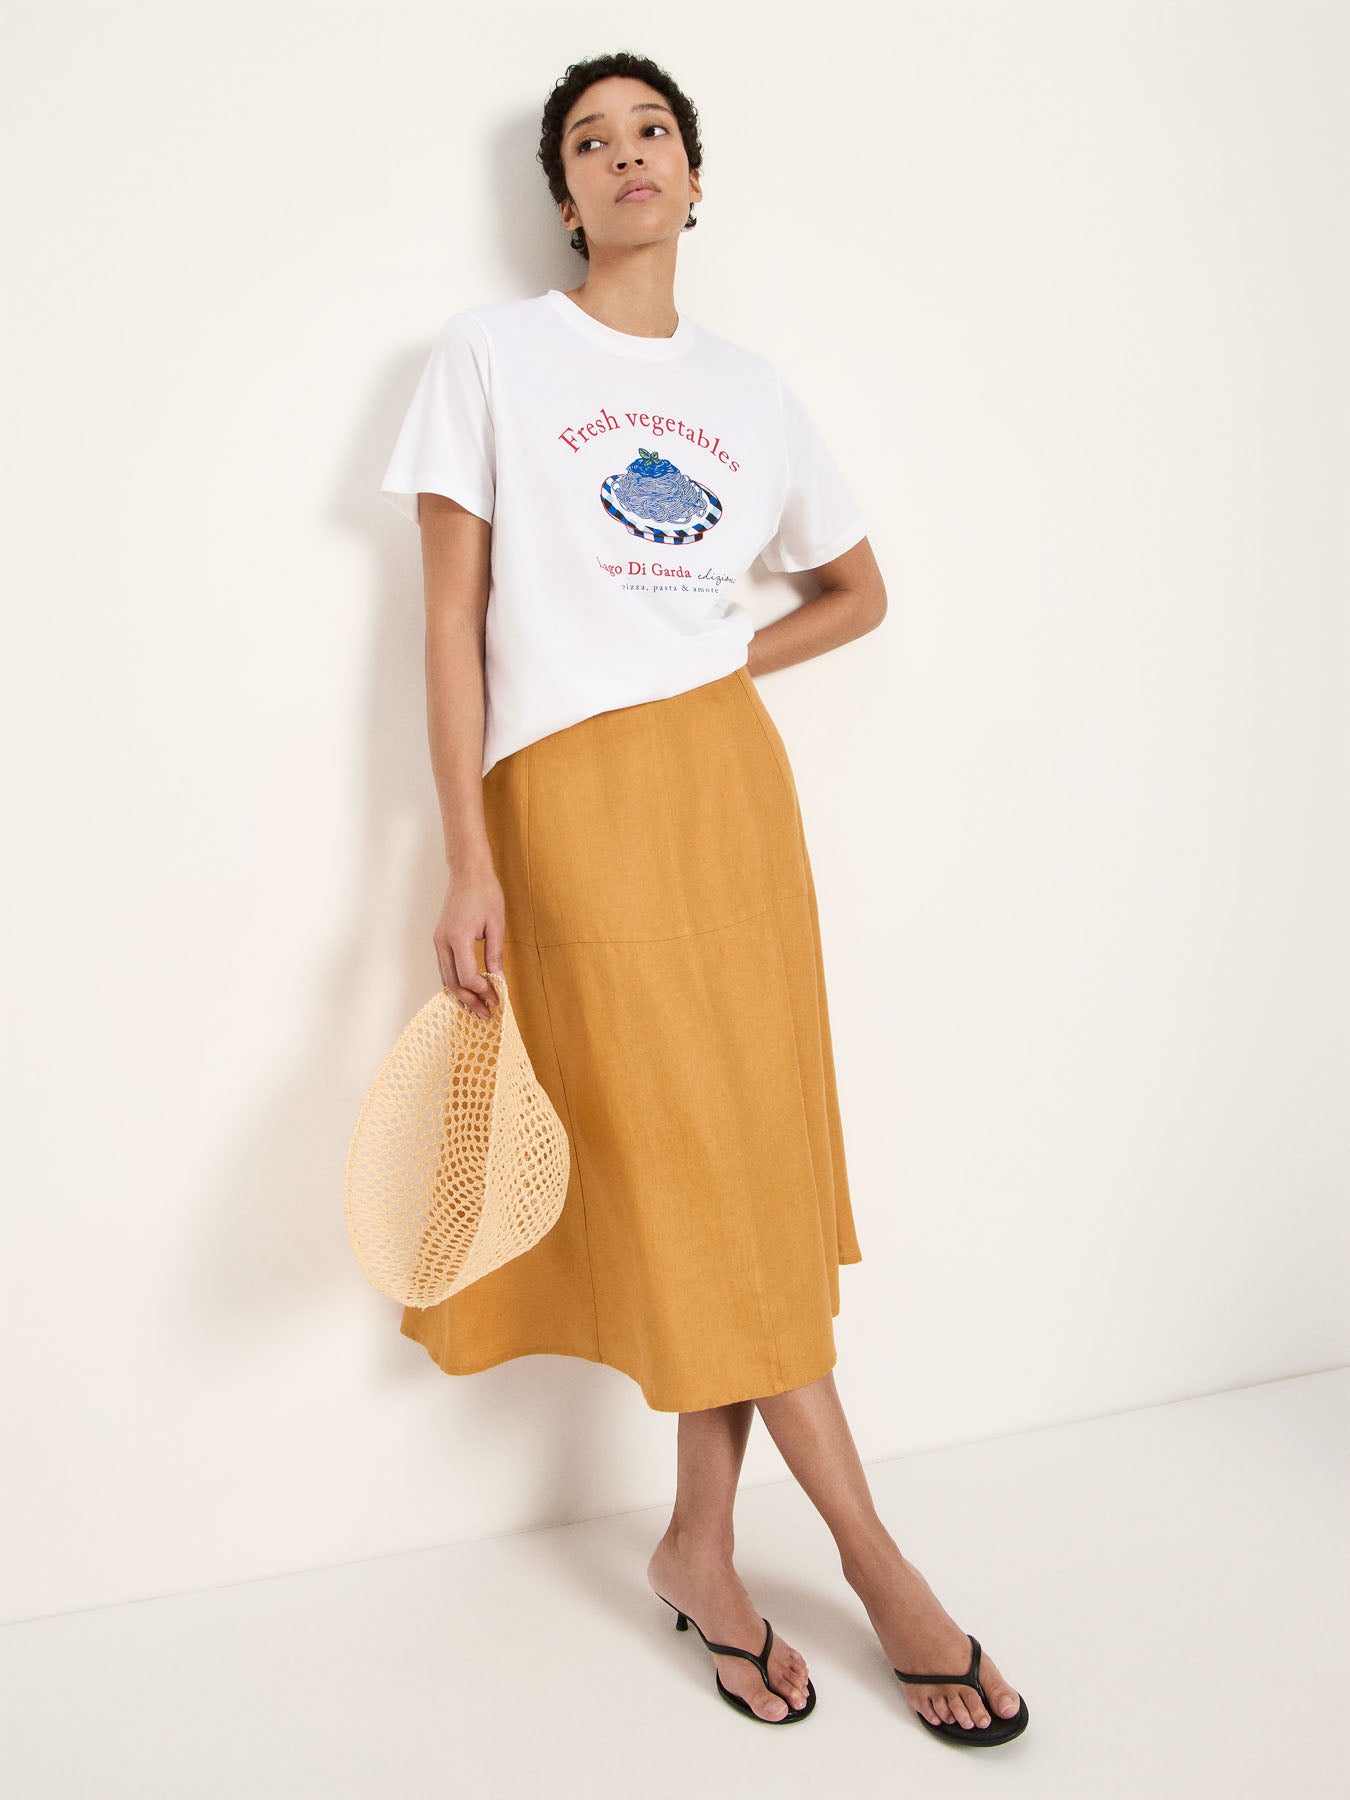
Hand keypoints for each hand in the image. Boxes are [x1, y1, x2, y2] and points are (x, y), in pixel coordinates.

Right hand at [433, 865, 504, 1019]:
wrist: (468, 872)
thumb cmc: (485, 893)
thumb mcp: (496, 925)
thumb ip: (495, 955)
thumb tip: (498, 981)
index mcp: (458, 938)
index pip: (467, 977)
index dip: (482, 992)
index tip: (497, 999)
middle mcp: (443, 942)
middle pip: (452, 982)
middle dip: (470, 1001)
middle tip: (486, 1015)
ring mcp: (438, 941)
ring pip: (445, 978)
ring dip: (461, 995)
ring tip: (477, 1009)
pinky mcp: (440, 939)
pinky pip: (445, 968)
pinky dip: (455, 983)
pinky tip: (468, 992)